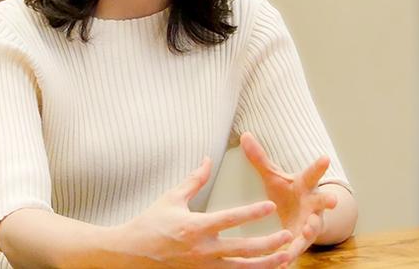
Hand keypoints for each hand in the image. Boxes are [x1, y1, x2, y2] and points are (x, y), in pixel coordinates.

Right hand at [115, 156, 295, 267]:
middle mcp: (202, 250)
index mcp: (195, 227)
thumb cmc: (150, 223)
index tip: (270, 206)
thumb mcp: (171, 198)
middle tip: (287, 235)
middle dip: (268, 244)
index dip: (251, 212)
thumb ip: (194, 180)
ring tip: (285, 258)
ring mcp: (203, 267)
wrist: (131, 254)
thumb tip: (207, 160)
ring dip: (265, 264)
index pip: (229, 218)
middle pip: (242, 248)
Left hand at [240, 132, 337, 260]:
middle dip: (328, 201)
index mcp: (305, 186)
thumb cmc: (287, 193)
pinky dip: (291, 254)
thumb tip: (245, 135)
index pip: (312, 173)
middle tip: (332, 200)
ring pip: (314, 227)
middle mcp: (313, 204)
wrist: (300, 217)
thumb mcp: (273, 175)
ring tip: (306, 230)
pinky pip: (298, 247)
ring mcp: (311, 223)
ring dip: (310, 230)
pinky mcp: (303, 240)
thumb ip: (259, 158)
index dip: (319, 166)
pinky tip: (283, 261)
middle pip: (323, 202)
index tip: (325, 158)